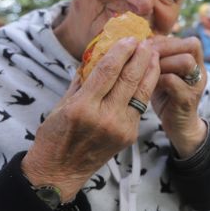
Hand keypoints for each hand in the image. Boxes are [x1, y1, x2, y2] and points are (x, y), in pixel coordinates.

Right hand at [22, 37, 159, 200]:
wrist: (59, 172)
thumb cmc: (55, 135)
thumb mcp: (62, 103)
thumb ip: (82, 80)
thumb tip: (99, 54)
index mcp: (83, 107)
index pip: (108, 71)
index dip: (122, 52)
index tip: (129, 38)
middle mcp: (104, 117)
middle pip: (129, 79)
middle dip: (141, 57)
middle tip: (147, 42)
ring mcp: (120, 128)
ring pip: (141, 93)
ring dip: (150, 71)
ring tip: (154, 55)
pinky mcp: (129, 136)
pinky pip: (140, 107)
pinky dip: (145, 90)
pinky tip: (147, 77)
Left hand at [149, 35, 207, 157]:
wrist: (179, 127)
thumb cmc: (167, 96)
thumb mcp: (163, 72)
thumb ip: (158, 57)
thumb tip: (136, 40)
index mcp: (196, 61)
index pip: (188, 40)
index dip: (167, 39)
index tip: (146, 45)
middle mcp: (200, 71)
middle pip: (191, 45)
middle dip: (164, 47)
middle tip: (145, 55)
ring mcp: (196, 85)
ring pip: (186, 61)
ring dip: (162, 61)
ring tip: (147, 68)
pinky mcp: (187, 100)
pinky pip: (173, 81)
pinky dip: (157, 78)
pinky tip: (146, 83)